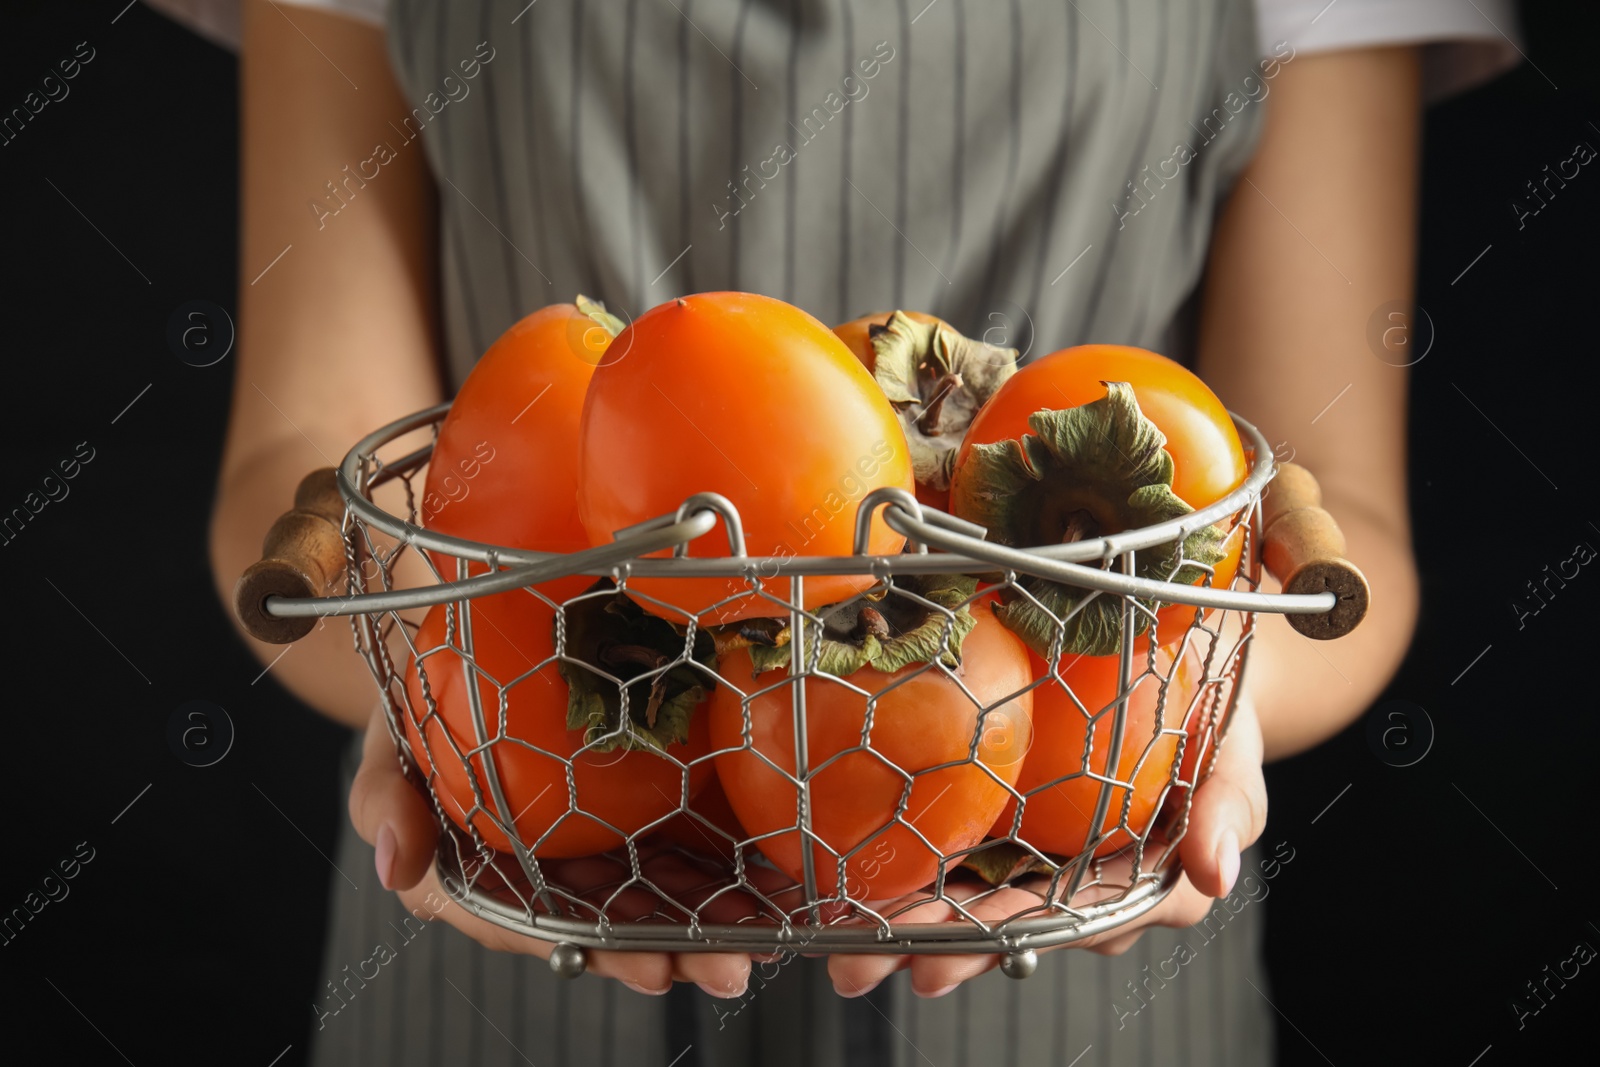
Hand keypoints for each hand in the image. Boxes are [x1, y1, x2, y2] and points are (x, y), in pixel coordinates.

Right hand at [347, 704, 755, 997]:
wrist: (471, 648)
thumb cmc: (421, 711)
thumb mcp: (388, 748)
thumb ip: (386, 802)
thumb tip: (393, 865)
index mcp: (490, 882)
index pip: (544, 929)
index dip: (596, 948)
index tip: (645, 963)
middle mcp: (555, 877)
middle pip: (617, 925)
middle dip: (674, 949)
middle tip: (728, 965)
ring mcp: (606, 845)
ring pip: (664, 893)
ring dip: (717, 919)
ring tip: (769, 934)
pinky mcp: (648, 806)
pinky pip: (695, 841)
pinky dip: (739, 864)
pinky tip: (782, 880)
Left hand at [826, 693, 1266, 997]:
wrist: (1176, 657)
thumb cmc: (1210, 712)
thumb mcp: (1232, 752)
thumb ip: (1228, 807)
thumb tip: (1216, 869)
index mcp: (1139, 886)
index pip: (1071, 923)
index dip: (1010, 939)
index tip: (948, 954)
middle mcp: (1079, 887)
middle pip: (1003, 926)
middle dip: (930, 946)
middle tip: (860, 960)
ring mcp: (1034, 858)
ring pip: (965, 902)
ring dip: (898, 925)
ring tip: (836, 940)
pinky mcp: (998, 823)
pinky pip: (946, 852)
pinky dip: (893, 867)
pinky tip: (835, 882)